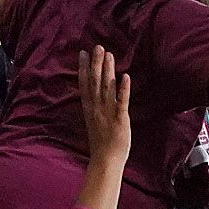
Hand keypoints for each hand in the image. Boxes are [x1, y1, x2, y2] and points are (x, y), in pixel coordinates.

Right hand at [76, 45, 130, 161]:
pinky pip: (122, 102)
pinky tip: (125, 76)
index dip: (84, 68)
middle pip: (95, 82)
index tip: (83, 53)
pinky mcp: (120, 119)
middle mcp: (97, 108)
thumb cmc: (102, 144)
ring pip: (107, 87)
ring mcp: (107, 113)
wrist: (106, 161)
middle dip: (96, 63)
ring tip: (109, 54)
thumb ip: (94, 108)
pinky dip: (123, 89)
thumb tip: (94, 96)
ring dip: (108, 70)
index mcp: (90, 108)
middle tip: (98, 46)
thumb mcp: (94, 122)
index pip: (85, 84)